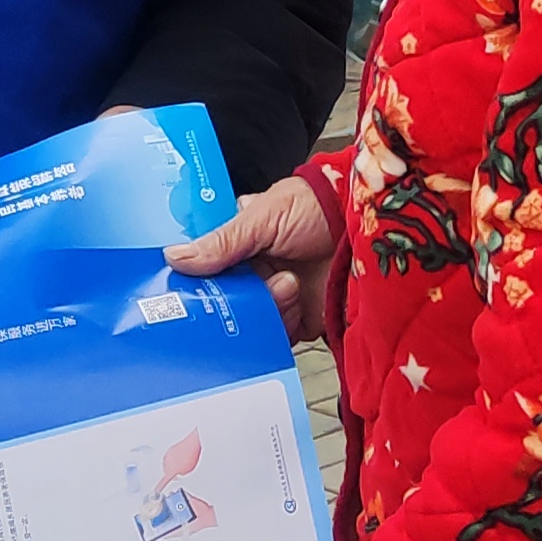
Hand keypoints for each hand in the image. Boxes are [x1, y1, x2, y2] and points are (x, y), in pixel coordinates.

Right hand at [165, 175, 340, 342]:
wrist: (366, 228)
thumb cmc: (318, 205)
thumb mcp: (262, 217)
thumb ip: (221, 242)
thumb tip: (176, 257)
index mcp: (239, 240)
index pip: (205, 263)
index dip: (194, 275)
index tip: (182, 283)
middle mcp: (254, 271)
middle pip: (221, 298)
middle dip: (225, 299)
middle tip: (232, 294)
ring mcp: (274, 296)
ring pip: (247, 319)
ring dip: (261, 306)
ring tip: (284, 284)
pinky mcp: (297, 319)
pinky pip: (274, 335)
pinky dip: (279, 324)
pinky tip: (291, 301)